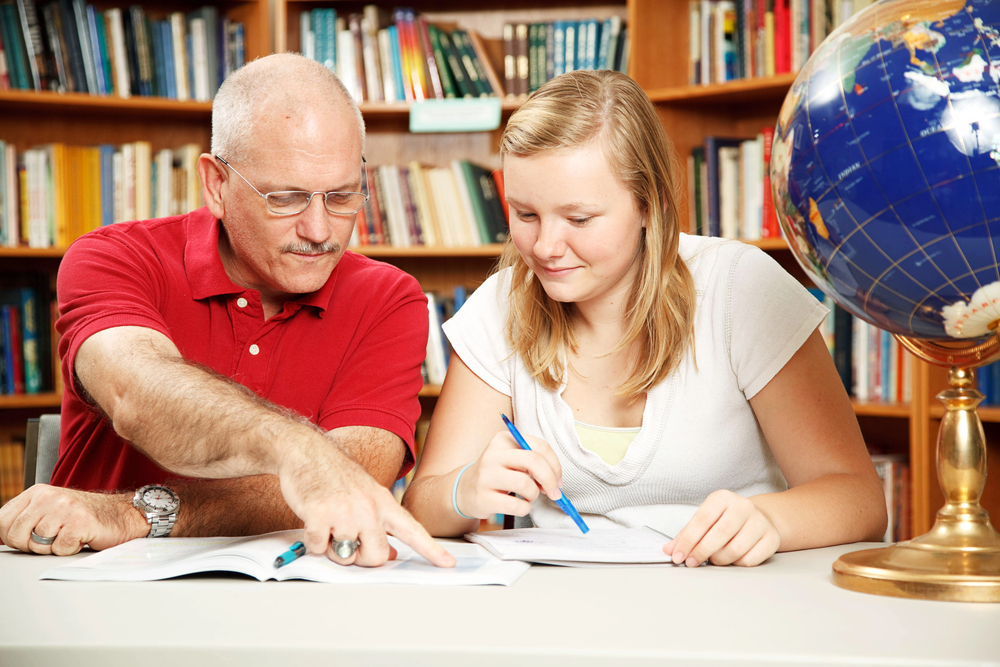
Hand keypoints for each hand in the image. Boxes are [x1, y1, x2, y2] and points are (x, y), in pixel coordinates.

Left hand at [0, 484, 148, 555]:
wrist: (123, 514)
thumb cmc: (86, 515)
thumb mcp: (51, 509)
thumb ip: (26, 517)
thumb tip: (1, 535)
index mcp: (38, 492)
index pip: (2, 520)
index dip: (11, 536)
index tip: (27, 538)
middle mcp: (49, 497)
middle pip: (16, 535)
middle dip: (31, 545)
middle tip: (51, 539)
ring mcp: (64, 509)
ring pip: (36, 544)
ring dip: (52, 548)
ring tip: (67, 536)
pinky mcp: (79, 523)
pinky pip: (59, 549)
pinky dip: (69, 549)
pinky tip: (80, 538)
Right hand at [276, 442, 455, 567]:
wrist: (307, 451)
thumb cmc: (336, 475)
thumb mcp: (367, 494)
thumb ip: (380, 523)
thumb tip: (389, 554)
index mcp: (384, 502)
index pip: (413, 530)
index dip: (432, 550)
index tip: (449, 564)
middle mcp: (369, 507)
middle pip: (376, 556)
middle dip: (360, 558)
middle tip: (348, 543)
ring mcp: (345, 510)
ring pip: (344, 555)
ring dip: (332, 548)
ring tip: (327, 523)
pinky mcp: (320, 513)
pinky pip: (318, 548)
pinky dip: (312, 542)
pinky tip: (313, 520)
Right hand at [455, 431, 562, 519]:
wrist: (465, 489)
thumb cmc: (498, 474)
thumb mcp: (512, 458)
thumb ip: (533, 461)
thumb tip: (556, 480)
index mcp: (504, 439)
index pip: (539, 446)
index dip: (555, 465)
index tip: (558, 480)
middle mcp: (493, 454)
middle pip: (534, 461)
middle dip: (550, 480)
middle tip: (554, 493)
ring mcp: (486, 476)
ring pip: (526, 484)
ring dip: (534, 495)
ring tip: (529, 497)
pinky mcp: (483, 497)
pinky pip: (516, 505)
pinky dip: (524, 508)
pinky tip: (519, 506)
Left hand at [663, 490, 780, 566]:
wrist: (760, 518)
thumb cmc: (726, 520)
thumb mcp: (706, 520)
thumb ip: (686, 534)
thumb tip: (669, 549)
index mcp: (722, 498)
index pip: (701, 520)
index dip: (687, 540)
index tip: (678, 556)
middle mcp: (743, 506)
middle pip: (719, 534)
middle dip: (701, 552)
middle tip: (692, 562)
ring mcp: (760, 522)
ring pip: (735, 549)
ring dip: (719, 560)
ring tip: (714, 559)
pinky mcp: (771, 538)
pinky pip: (750, 559)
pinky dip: (736, 564)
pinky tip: (732, 559)